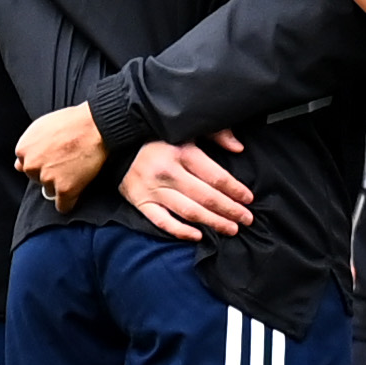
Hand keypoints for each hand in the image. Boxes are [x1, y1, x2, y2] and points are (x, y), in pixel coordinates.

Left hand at [15, 103, 107, 208]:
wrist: (96, 125)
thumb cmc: (73, 121)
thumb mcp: (42, 125)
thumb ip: (30, 145)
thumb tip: (20, 164)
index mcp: (23, 149)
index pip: (26, 165)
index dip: (42, 162)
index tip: (54, 159)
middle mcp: (31, 165)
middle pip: (37, 179)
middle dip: (49, 174)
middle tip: (67, 163)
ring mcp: (47, 178)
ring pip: (50, 191)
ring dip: (60, 186)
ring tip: (76, 171)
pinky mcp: (65, 189)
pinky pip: (63, 206)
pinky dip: (69, 203)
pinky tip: (76, 194)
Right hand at [119, 135, 256, 240]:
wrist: (116, 143)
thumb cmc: (158, 137)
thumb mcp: (187, 128)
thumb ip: (216, 134)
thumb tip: (238, 148)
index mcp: (181, 151)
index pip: (216, 176)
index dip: (235, 190)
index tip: (249, 199)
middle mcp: (167, 172)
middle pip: (206, 197)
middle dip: (230, 210)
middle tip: (247, 219)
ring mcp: (152, 189)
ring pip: (189, 212)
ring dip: (213, 223)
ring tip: (231, 229)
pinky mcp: (140, 201)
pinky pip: (162, 222)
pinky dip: (181, 232)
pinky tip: (198, 236)